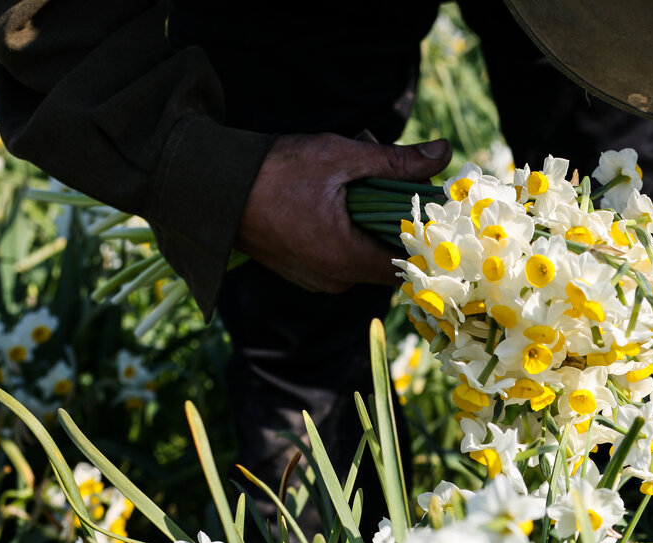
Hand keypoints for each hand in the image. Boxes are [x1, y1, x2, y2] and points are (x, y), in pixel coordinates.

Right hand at [236, 133, 451, 292]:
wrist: (208, 186)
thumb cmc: (274, 171)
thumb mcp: (342, 157)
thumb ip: (397, 160)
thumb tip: (444, 153)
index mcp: (347, 261)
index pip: (409, 261)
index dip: (422, 230)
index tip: (424, 196)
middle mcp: (334, 280)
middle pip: (387, 252)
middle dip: (391, 209)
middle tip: (379, 164)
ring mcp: (315, 278)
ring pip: (363, 249)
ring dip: (368, 211)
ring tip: (351, 165)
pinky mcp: (301, 270)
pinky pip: (339, 251)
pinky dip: (345, 222)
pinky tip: (332, 187)